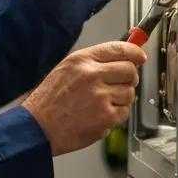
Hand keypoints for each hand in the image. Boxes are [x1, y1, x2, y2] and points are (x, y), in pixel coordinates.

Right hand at [22, 41, 146, 156]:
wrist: (37, 128)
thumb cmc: (48, 102)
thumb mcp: (66, 70)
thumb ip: (93, 63)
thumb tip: (121, 58)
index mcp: (82, 60)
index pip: (119, 49)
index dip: (135, 52)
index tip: (140, 57)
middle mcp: (93, 75)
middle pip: (130, 70)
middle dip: (130, 78)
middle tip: (120, 84)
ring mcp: (101, 96)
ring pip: (130, 93)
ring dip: (121, 99)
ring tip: (101, 104)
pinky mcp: (106, 116)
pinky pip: (124, 112)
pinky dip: (116, 115)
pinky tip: (99, 116)